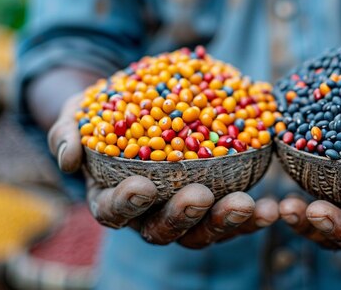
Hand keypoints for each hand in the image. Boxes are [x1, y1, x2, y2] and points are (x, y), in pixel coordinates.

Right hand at [48, 94, 278, 246]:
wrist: (140, 109)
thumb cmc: (103, 115)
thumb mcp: (78, 114)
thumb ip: (66, 132)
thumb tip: (67, 157)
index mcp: (111, 200)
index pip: (113, 211)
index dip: (126, 203)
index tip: (143, 186)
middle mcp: (148, 216)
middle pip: (163, 229)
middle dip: (182, 216)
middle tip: (200, 196)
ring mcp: (183, 214)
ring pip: (203, 231)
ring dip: (226, 222)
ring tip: (249, 204)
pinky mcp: (214, 206)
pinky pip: (234, 218)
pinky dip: (253, 217)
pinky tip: (273, 206)